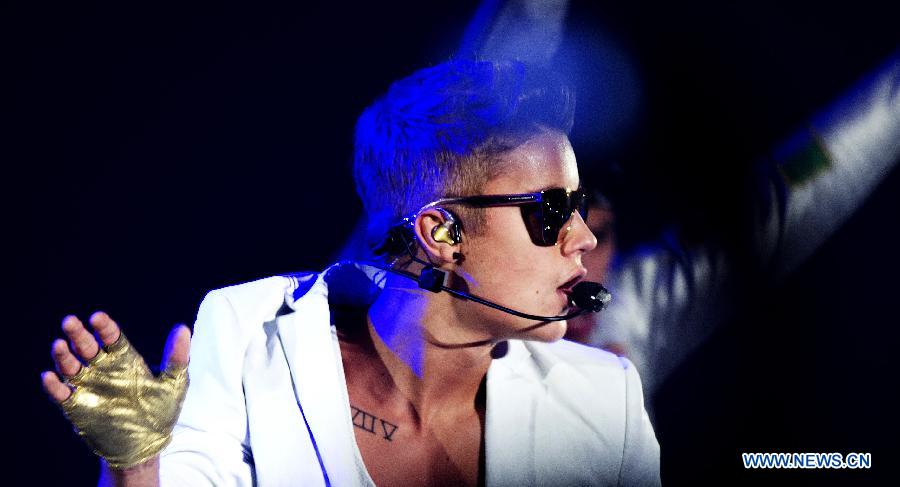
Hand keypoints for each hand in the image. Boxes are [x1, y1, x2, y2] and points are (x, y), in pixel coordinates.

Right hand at [42, 312, 190, 468]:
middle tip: (70, 321)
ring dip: (63, 356)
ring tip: (59, 345)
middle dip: (78, 334)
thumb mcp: (173, 384)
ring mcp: (89, 387)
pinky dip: (53, 387)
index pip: (112, 338)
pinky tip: (49, 377)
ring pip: (70, 367)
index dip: (104, 327)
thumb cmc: (161, 410)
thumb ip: (177, 357)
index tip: (97, 317)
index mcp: (125, 360)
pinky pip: (62, 395)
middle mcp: (104, 369)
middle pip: (87, 347)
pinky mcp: (78, 407)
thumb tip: (183, 328)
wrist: (146, 444)